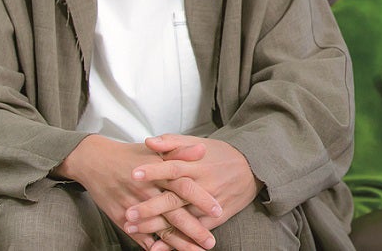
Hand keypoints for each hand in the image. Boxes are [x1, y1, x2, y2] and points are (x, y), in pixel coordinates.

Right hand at [54, 135, 216, 250]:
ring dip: (178, 243)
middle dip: (194, 229)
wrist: (95, 160)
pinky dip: (153, 246)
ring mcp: (134, 207)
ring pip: (159, 228)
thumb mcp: (156, 149)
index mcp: (159, 173)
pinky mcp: (121, 218)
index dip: (201, 199)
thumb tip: (203, 150)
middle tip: (210, 242)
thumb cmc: (131, 155)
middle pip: (174, 213)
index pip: (185, 187)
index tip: (218, 210)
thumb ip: (180, 151)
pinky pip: (139, 236)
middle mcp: (148, 191)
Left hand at [127, 135, 262, 250]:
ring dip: (156, 225)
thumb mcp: (199, 144)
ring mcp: (209, 204)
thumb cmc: (221, 155)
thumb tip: (149, 142)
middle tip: (128, 213)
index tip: (134, 174)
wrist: (252, 169)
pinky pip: (194, 231)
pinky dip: (176, 241)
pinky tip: (156, 247)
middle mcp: (203, 185)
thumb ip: (172, 142)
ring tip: (133, 229)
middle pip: (175, 197)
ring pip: (181, 217)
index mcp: (198, 165)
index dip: (154, 170)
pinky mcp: (215, 218)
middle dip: (151, 207)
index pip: (173, 167)